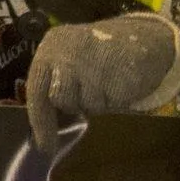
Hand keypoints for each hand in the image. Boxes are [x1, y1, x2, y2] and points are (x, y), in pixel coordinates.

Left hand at [27, 13, 179, 153]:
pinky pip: (112, 104)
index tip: (43, 146)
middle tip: (90, 90)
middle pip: (61, 99)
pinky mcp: (119, 77)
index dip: (40, 121)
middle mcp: (67, 53)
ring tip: (107, 81)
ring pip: (88, 104)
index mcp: (50, 46)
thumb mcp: (68, 55)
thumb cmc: (98, 52)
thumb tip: (45, 123)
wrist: (143, 35)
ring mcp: (93, 65)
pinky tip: (121, 81)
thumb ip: (54, 79)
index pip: (36, 90)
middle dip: (75, 102)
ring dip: (98, 101)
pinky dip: (116, 99)